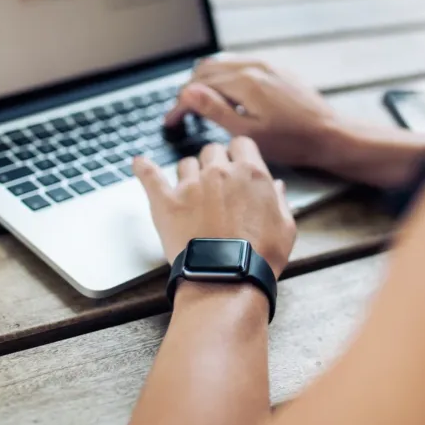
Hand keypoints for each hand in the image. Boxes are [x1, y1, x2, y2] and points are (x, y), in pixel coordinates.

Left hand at [134, 137, 296, 276]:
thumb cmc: (260, 256)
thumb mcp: (285, 226)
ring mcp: (191, 185)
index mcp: (250, 173)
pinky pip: (150, 176)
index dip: (239, 154)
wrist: (228, 279)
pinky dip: (143, 168)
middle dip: (215, 162)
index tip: (237, 165)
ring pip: (186, 163)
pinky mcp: (167, 202)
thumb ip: (279, 200)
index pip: (241, 144)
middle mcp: (220, 172)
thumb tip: (275, 185)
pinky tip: (138, 163)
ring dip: (190, 173)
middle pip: (212, 150)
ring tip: (192, 192)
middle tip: (216, 184)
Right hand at [165, 56, 339, 169]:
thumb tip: (188, 93)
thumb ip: (216, 111)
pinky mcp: (276, 69)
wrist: (330, 134)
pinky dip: (224, 77)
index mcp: (245, 81)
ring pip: (222, 64)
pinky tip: (226, 95)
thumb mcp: (249, 134)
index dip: (180, 104)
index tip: (171, 121)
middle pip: (206, 69)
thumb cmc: (293, 141)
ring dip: (205, 81)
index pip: (198, 86)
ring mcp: (267, 65)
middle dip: (189, 90)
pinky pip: (240, 65)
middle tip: (182, 113)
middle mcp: (254, 66)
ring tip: (199, 104)